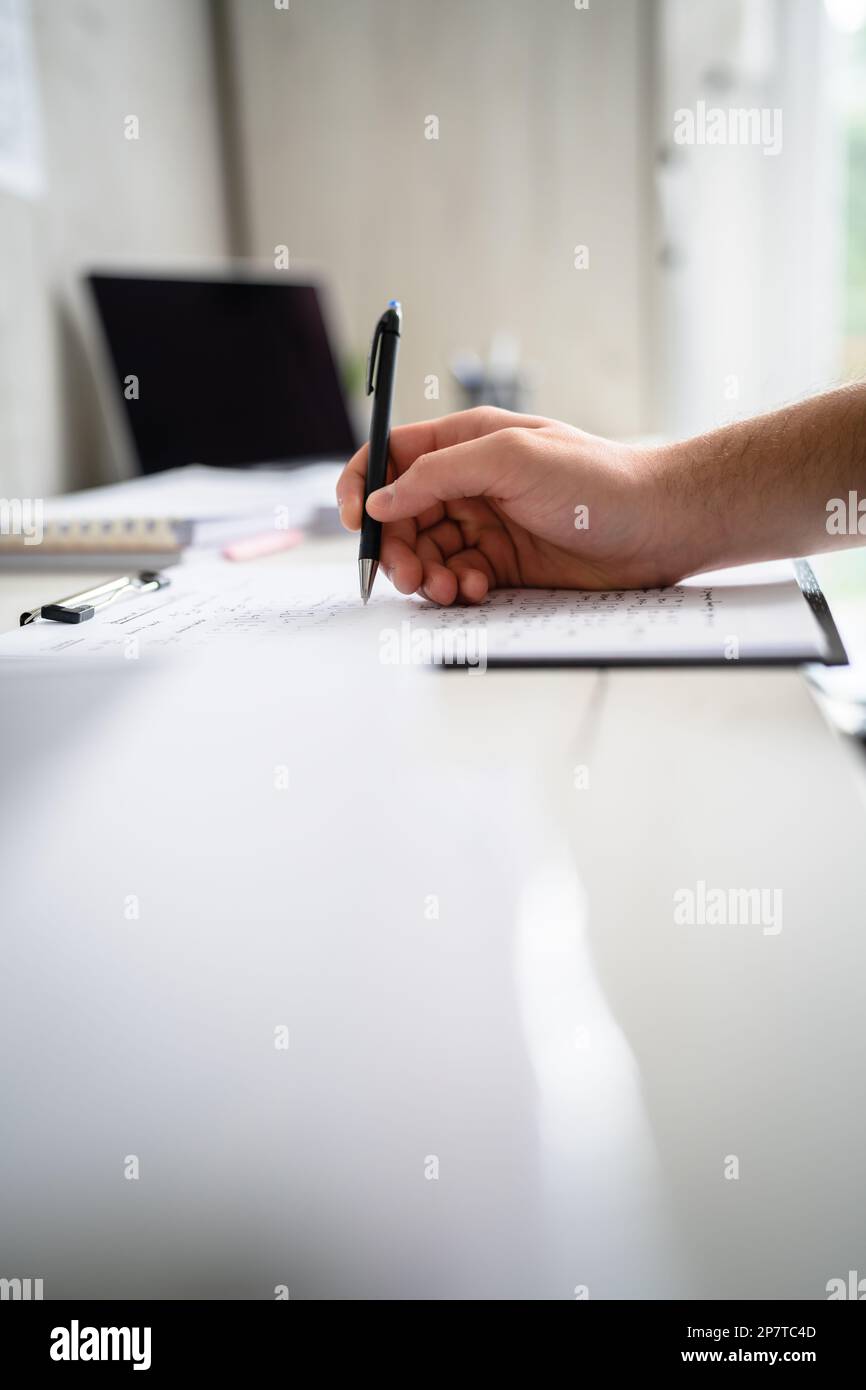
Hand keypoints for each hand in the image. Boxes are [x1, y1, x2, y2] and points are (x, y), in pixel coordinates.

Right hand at [337, 407, 674, 603]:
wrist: (658, 526)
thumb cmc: (596, 479)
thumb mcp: (511, 457)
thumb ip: (438, 474)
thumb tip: (381, 498)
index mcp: (466, 442)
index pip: (391, 456)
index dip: (362, 485)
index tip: (355, 522)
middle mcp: (470, 482)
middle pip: (401, 514)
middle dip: (395, 546)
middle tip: (407, 574)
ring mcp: (486, 525)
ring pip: (425, 552)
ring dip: (424, 574)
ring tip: (447, 588)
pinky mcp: (503, 565)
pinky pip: (455, 579)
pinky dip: (455, 589)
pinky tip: (476, 590)